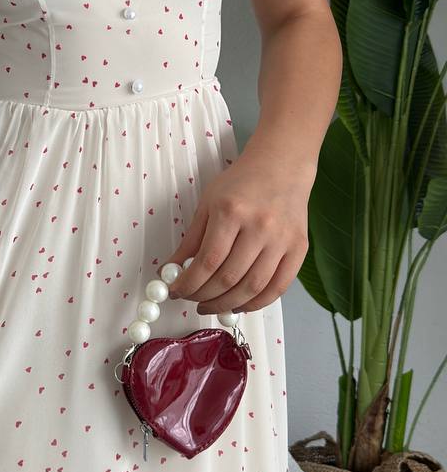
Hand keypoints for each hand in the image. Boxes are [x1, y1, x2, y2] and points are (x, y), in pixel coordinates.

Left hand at [161, 146, 313, 314]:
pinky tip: (239, 304)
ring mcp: (282, 239)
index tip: (176, 292)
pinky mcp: (299, 248)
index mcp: (231, 211)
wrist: (282, 166)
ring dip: (227, 304)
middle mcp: (259, 226)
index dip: (188, 284)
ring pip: (252, 287)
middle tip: (191, 300)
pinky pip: (278, 287)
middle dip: (204, 296)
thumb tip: (172, 270)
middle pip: (228, 278)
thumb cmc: (241, 182)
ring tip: (211, 305)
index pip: (207, 261)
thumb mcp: (208, 203)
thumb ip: (191, 239)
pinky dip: (256, 303)